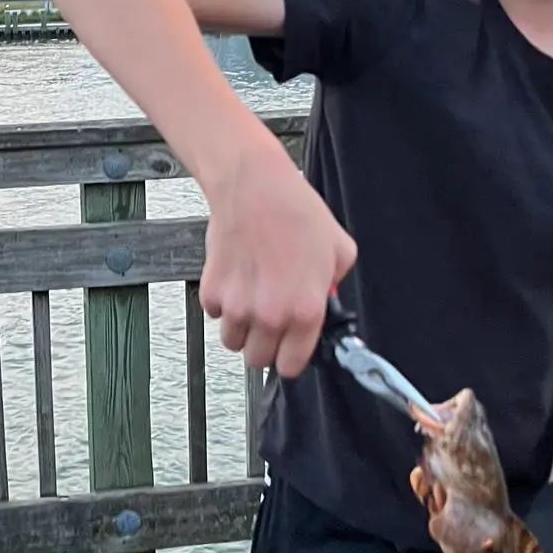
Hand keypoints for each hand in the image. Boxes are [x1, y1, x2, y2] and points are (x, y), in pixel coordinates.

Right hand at [197, 135, 356, 378]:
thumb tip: (327, 297)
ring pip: (233, 341)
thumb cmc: (294, 211)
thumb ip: (334, 284)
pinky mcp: (213, 291)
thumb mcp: (339, 250)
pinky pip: (214, 314)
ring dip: (241, 328)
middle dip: (264, 345)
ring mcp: (237, 306)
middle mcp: (271, 315)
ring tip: (250, 300)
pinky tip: (236, 281)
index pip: (292, 365)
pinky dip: (222, 303)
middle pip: (258, 360)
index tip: (288, 351)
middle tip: (269, 322)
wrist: (254, 188)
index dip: (290, 358)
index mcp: (305, 311)